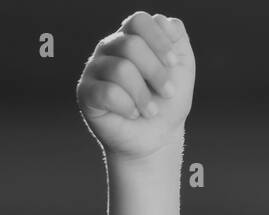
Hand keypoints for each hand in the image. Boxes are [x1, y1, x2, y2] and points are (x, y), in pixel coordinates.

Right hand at [76, 11, 194, 161]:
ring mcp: (95, 69)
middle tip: (167, 93)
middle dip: (157, 73)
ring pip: (121, 69)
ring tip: (150, 111)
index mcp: (130, 38)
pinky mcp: (86, 93)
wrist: (157, 138)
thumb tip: (167, 21)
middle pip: (131, 45)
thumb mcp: (182, 71)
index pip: (139, 21)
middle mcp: (109, 48)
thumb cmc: (167, 103)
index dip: (160, 41)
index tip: (173, 65)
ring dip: (144, 96)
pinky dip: (128, 107)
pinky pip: (107, 92)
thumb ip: (178, 42)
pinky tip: (132, 114)